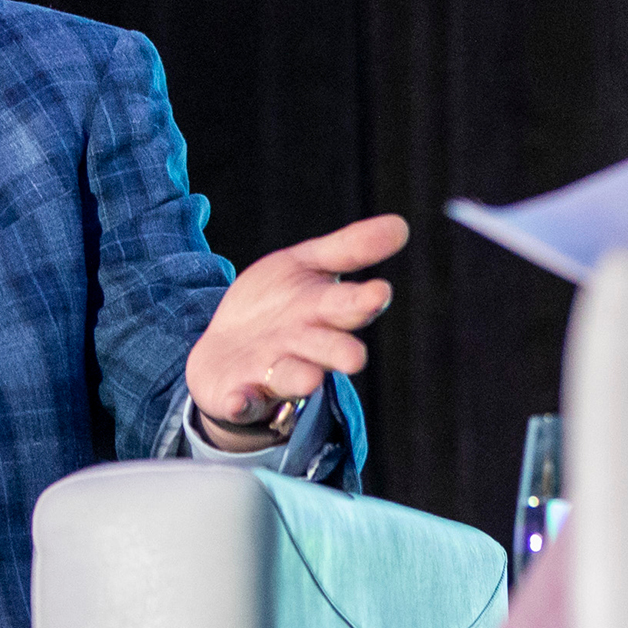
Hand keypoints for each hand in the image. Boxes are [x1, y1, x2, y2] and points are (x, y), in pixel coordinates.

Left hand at [185, 214, 408, 445]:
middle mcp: (303, 347)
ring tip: (310, 379)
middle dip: (339, 350)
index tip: (380, 292)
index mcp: (324, 314)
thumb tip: (402, 225)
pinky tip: (236, 400)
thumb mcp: (305, 265)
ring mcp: (271, 373)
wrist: (224, 352)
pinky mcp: (239, 396)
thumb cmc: (276, 307)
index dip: (363, 300)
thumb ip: (350, 248)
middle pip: (326, 347)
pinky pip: (240, 402)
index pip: (347, 305)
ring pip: (291, 376)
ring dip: (299, 378)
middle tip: (355, 357)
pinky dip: (239, 403)